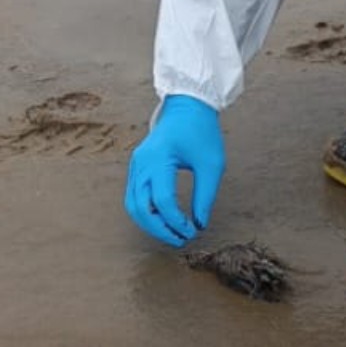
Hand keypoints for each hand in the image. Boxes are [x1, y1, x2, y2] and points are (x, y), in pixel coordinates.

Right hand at [124, 95, 224, 246]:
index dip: (177, 221)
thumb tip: (200, 224)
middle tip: (180, 240)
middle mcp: (141, 162)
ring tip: (171, 234)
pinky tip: (164, 220)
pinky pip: (134, 196)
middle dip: (159, 229)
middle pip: (141, 207)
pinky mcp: (137, 167)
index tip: (193, 231)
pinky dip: (146, 212)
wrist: (188, 105)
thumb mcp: (211, 165)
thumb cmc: (202, 131)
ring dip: (150, 224)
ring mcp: (136, 165)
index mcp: (159, 158)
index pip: (163, 200)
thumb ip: (205, 196)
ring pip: (133, 205)